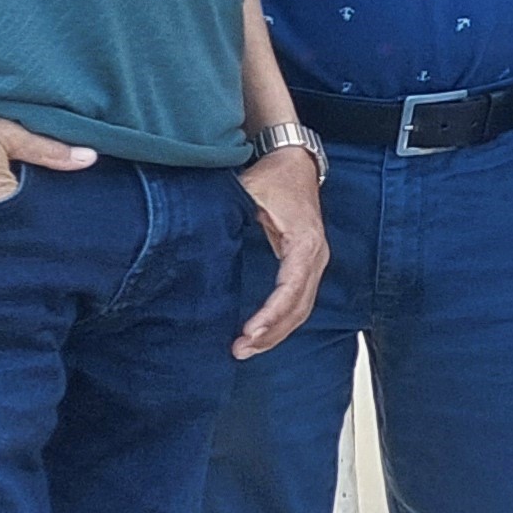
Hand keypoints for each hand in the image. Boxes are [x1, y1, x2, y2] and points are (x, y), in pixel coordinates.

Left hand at [233, 140, 329, 357]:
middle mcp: (316, 256)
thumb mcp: (249, 193)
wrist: (294, 162)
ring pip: (302, 308)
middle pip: (300, 306)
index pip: (292, 286)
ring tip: (246, 349)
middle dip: (272, 332)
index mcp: (305, 241)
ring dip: (277, 332)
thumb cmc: (273, 178)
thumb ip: (228, 217)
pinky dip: (282, 320)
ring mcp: (314, 262)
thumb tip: (197, 240)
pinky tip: (261, 334)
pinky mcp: (306, 265)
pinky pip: (299, 300)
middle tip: (240, 350)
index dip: (272, 313)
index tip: (250, 332)